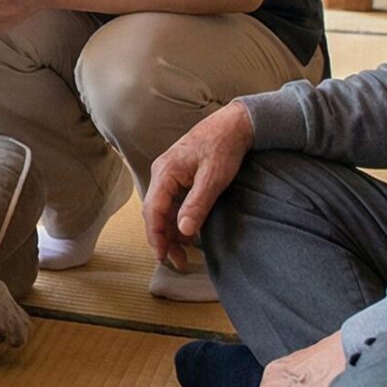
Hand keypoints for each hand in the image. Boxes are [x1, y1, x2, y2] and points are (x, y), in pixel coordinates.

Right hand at [142, 103, 253, 267]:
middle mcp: (161, 174)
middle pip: (154, 212)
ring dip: (170, 231)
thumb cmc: (222, 147)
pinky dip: (177, 220)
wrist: (233, 124)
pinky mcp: (178, 176)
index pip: (152, 210)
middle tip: (177, 261)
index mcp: (165, 173)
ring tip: (183, 253)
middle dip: (163, 239)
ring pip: (163, 209)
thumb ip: (196, 205)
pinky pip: (172, 203)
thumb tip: (183, 231)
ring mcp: (169, 175)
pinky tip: (188, 232)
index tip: (163, 256)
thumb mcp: (212, 179)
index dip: (156, 236)